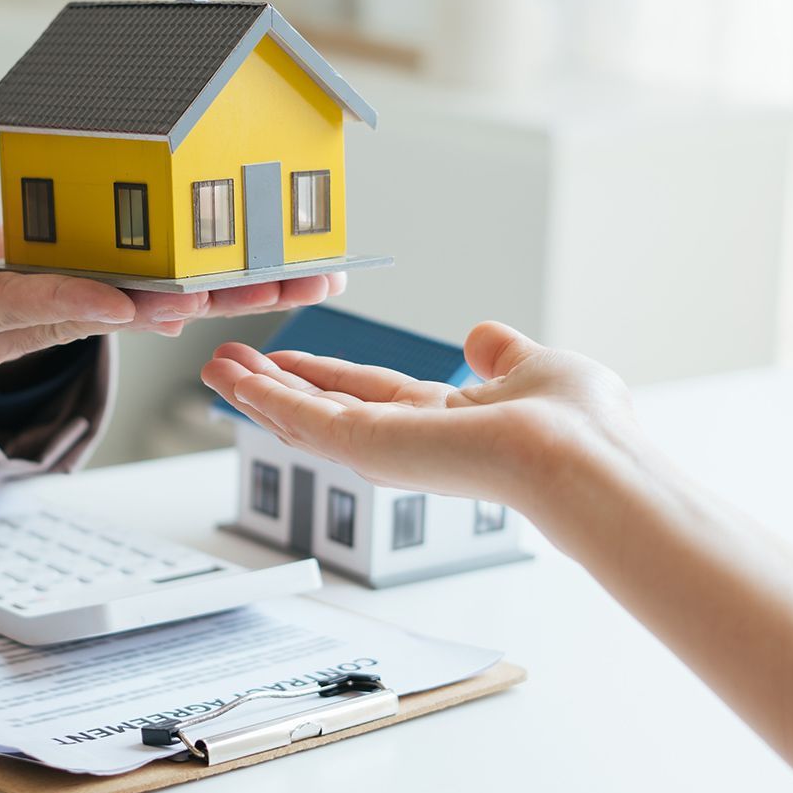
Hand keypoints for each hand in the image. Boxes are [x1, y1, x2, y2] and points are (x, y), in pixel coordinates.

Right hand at [0, 199, 348, 393]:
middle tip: (261, 291)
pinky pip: (125, 299)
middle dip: (191, 302)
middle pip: (108, 316)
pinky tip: (242, 280)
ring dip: (209, 298)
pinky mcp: (58, 306)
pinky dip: (181, 288)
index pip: (29, 307)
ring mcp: (41, 322)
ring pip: (132, 310)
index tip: (135, 301)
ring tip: (284, 282)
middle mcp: (15, 331)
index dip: (82, 300)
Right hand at [200, 321, 645, 534]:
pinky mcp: (369, 448)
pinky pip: (303, 420)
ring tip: (214, 367)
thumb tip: (481, 335)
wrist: (579, 457)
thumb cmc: (578, 425)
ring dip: (256, 392)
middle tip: (224, 365)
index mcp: (446, 419)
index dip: (322, 375)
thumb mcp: (536, 367)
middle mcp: (409, 439)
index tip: (283, 358)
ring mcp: (386, 449)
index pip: (368, 394)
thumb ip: (502, 355)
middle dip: (273, 387)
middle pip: (324, 408)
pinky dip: (263, 397)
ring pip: (305, 417)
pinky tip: (233, 379)